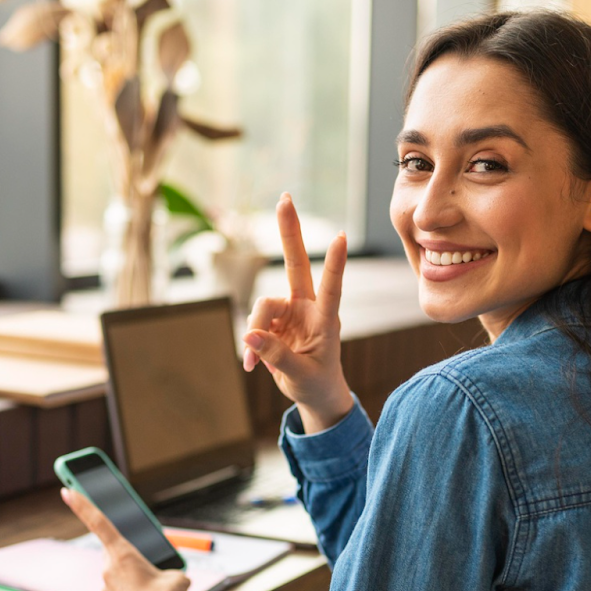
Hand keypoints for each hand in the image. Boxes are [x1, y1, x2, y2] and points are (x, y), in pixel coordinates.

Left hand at [60, 488, 189, 590]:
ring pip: (118, 581)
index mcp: (123, 553)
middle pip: (116, 557)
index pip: (98, 522)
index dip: (81, 504)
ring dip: (133, 585)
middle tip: (150, 574)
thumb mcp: (177, 577)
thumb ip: (169, 572)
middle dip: (130, 562)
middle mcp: (108, 570)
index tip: (66, 490)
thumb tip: (171, 580)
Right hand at [243, 194, 352, 433]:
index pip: (332, 288)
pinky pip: (252, 324)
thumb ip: (276, 356)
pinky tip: (252, 364)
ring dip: (254, 334)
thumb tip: (248, 336)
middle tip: (285, 197)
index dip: (335, 264)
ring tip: (253, 363)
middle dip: (289, 231)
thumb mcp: (300, 375)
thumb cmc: (316, 383)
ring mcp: (288, 311)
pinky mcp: (272, 320)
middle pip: (296, 263)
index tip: (341, 236)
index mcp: (326, 320)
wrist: (313, 392)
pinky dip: (250, 345)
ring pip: (261, 307)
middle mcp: (307, 307)